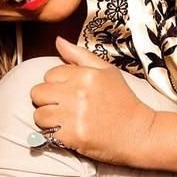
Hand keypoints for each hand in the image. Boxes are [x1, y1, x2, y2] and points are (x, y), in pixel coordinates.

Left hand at [29, 36, 155, 165]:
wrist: (138, 133)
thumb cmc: (123, 101)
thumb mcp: (107, 71)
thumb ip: (79, 55)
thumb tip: (58, 41)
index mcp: (85, 74)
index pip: (49, 74)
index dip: (56, 84)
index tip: (68, 92)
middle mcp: (77, 92)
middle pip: (38, 92)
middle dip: (47, 99)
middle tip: (62, 105)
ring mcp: (73, 115)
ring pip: (39, 113)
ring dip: (48, 117)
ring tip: (64, 119)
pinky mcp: (72, 135)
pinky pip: (46, 131)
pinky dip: (53, 133)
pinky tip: (67, 130)